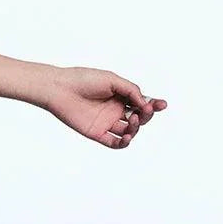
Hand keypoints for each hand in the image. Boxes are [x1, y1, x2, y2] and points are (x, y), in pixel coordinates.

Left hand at [40, 66, 166, 148]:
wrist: (60, 89)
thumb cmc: (84, 80)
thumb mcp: (112, 80)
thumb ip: (131, 90)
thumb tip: (146, 103)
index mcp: (120, 96)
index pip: (142, 103)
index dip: (154, 105)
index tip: (162, 104)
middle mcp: (115, 110)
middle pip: (139, 118)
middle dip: (145, 115)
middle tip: (141, 110)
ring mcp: (106, 123)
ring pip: (129, 131)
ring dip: (136, 127)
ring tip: (132, 119)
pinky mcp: (97, 133)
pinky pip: (114, 143)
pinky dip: (123, 143)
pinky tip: (127, 137)